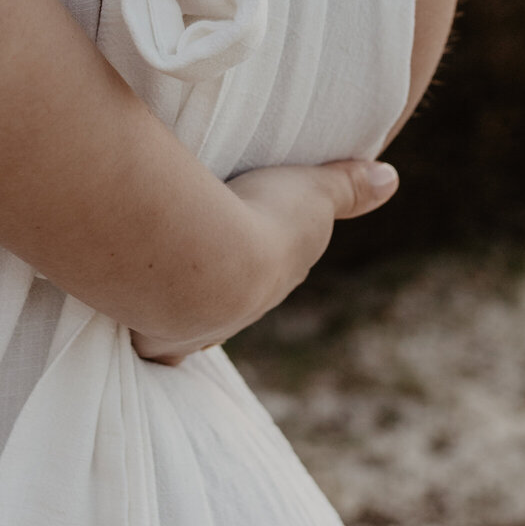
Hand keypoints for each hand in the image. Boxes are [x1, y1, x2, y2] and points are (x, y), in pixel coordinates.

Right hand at [132, 156, 398, 363]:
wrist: (202, 261)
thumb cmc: (258, 219)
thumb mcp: (314, 191)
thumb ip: (348, 186)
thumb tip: (391, 179)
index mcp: (277, 278)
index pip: (275, 269)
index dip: (265, 252)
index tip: (251, 237)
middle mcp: (244, 313)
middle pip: (236, 301)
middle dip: (222, 282)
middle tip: (201, 256)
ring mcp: (200, 333)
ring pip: (193, 327)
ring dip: (181, 308)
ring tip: (162, 284)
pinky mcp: (159, 344)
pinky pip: (152, 346)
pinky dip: (144, 337)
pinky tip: (133, 329)